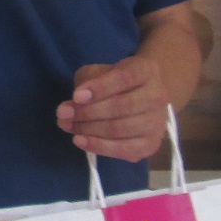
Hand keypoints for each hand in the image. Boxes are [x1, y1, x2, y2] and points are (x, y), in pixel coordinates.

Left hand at [58, 52, 177, 162]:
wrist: (143, 96)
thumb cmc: (116, 81)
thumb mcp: (101, 71)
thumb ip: (88, 81)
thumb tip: (73, 104)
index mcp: (147, 70)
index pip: (125, 77)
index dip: (100, 88)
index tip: (76, 96)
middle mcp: (158, 96)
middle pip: (122, 106)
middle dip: (87, 112)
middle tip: (62, 114)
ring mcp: (157, 122)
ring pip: (121, 129)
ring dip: (88, 129)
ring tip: (67, 125)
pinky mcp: (151, 144)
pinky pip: (124, 149)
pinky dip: (99, 147)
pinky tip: (80, 141)